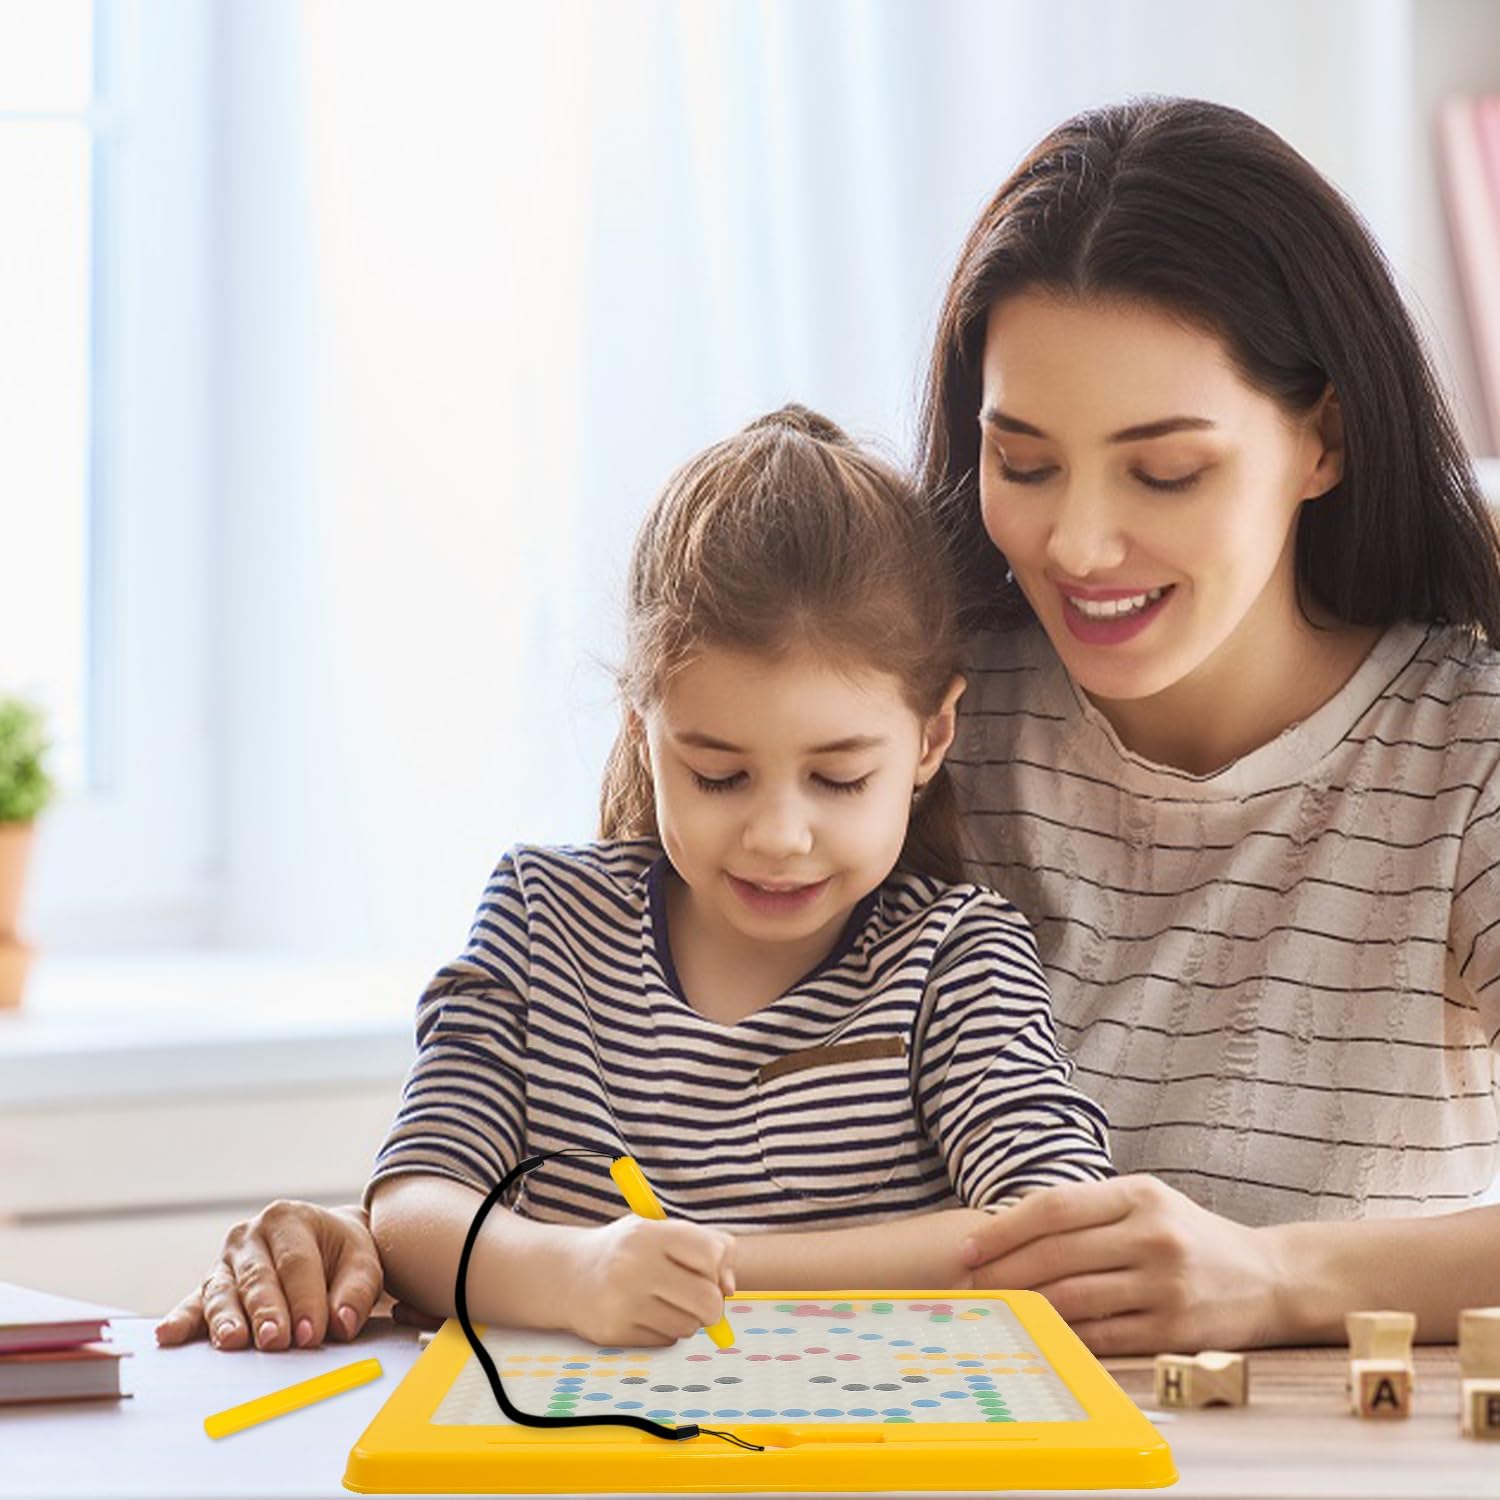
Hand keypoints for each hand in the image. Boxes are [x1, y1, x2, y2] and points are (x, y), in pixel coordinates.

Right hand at [155, 1201, 383, 1351]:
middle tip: (276, 1341)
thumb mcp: (362, 1261)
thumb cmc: (341, 1254)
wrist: (320, 1242)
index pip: (297, 1263)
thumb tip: (342, 1324)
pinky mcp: (210, 1287)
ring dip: (227, 1319)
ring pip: (223, 1292)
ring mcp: (226, 1261)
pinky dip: (181, 1320)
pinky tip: (168, 1335)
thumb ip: (357, 1291)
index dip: (305, 1300)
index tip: (313, 1335)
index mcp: (289, 1219)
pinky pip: (193, 1304)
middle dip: (267, 1312)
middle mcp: (251, 1236)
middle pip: (258, 1278)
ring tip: (233, 1341)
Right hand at [569, 1216, 735, 1347]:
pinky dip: (663, 1331)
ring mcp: (622, 1301)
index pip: (712, 1253)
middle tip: (697, 1298)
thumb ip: (704, 1245)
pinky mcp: (614, 1332)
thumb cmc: (628, 1251)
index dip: (718, 1267)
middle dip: (711, 1304)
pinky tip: (642, 1314)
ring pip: (688, 1326)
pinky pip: (665, 1341)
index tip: (708, 1271)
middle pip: (708, 1300)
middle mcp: (635, 1265)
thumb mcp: (661, 1231)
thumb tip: (729, 1289)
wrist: (568, 1274)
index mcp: (650, 1233)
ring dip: (686, 1319)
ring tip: (663, 1302)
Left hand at [959, 1175, 1285, 1354]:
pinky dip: (1062, 1338)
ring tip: (994, 1312)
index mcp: (1139, 1195)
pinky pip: (1101, 1336)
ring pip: (1072, 1297)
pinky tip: (1036, 1337)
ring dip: (1024, 1307)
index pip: (1054, 1207)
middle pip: (1056, 1254)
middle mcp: (1152, 1235)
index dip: (1002, 1229)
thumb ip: (1088, 1212)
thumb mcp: (1147, 1203)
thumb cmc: (1190, 1237)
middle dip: (1002, 1272)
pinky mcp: (1174, 1330)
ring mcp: (1164, 1285)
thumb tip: (1007, 1231)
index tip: (965, 1249)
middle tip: (968, 1287)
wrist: (1270, 1277)